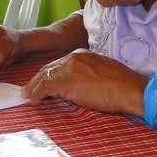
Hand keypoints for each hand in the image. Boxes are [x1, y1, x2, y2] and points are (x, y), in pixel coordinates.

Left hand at [22, 49, 147, 114]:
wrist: (128, 89)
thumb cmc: (123, 84)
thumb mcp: (103, 72)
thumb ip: (89, 73)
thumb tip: (83, 84)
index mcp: (82, 54)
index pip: (60, 63)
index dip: (51, 73)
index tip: (46, 81)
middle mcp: (72, 58)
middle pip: (49, 68)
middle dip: (38, 79)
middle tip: (30, 88)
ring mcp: (68, 70)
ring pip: (44, 77)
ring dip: (33, 87)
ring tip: (28, 96)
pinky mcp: (65, 83)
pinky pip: (44, 88)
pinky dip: (36, 95)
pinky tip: (34, 102)